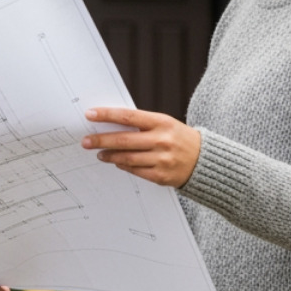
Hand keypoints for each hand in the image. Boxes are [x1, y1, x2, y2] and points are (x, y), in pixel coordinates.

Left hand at [82, 107, 200, 187]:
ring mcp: (161, 159)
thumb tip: (112, 124)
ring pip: (127, 158)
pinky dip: (123, 166)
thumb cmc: (180, 138)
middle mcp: (162, 140)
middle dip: (101, 140)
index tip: (90, 114)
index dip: (107, 115)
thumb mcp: (165, 124)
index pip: (128, 116)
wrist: (205, 160)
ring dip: (109, 155)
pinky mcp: (161, 176)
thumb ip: (142, 124)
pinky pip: (135, 171)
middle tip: (85, 141)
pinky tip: (116, 162)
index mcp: (161, 122)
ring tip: (99, 153)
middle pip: (123, 140)